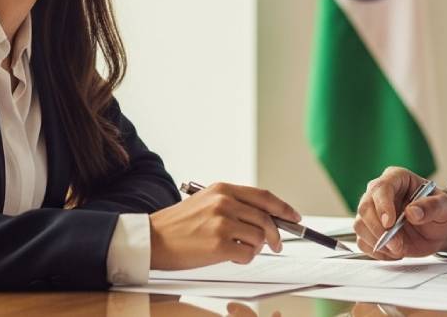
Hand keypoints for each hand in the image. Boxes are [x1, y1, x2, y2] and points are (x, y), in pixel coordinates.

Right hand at [149, 182, 299, 269]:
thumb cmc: (178, 224)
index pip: (263, 196)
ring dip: (255, 248)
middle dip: (276, 234)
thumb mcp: (206, 202)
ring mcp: (222, 223)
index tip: (294, 216)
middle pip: (266, 218)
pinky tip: (231, 256)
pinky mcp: (219, 245)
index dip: (283, 207)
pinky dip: (245, 258)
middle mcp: (224, 203)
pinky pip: (247, 254)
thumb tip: (264, 217)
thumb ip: (234, 204)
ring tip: (240, 250)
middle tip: (277, 244)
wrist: (152, 239)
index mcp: (222, 189)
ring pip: (259, 237)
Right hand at [353, 167, 446, 260]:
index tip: (390, 223)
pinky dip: (378, 252)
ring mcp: (373, 212)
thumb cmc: (442, 213)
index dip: (382, 205)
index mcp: (397, 178)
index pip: (381, 188)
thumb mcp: (446, 208)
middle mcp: (380, 193)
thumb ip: (431, 207)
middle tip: (397, 245)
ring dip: (378, 242)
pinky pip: (363, 242)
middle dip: (379, 229)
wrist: (440, 231)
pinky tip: (395, 253)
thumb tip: (412, 212)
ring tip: (400, 250)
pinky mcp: (371, 231)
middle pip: (365, 207)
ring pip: (360, 225)